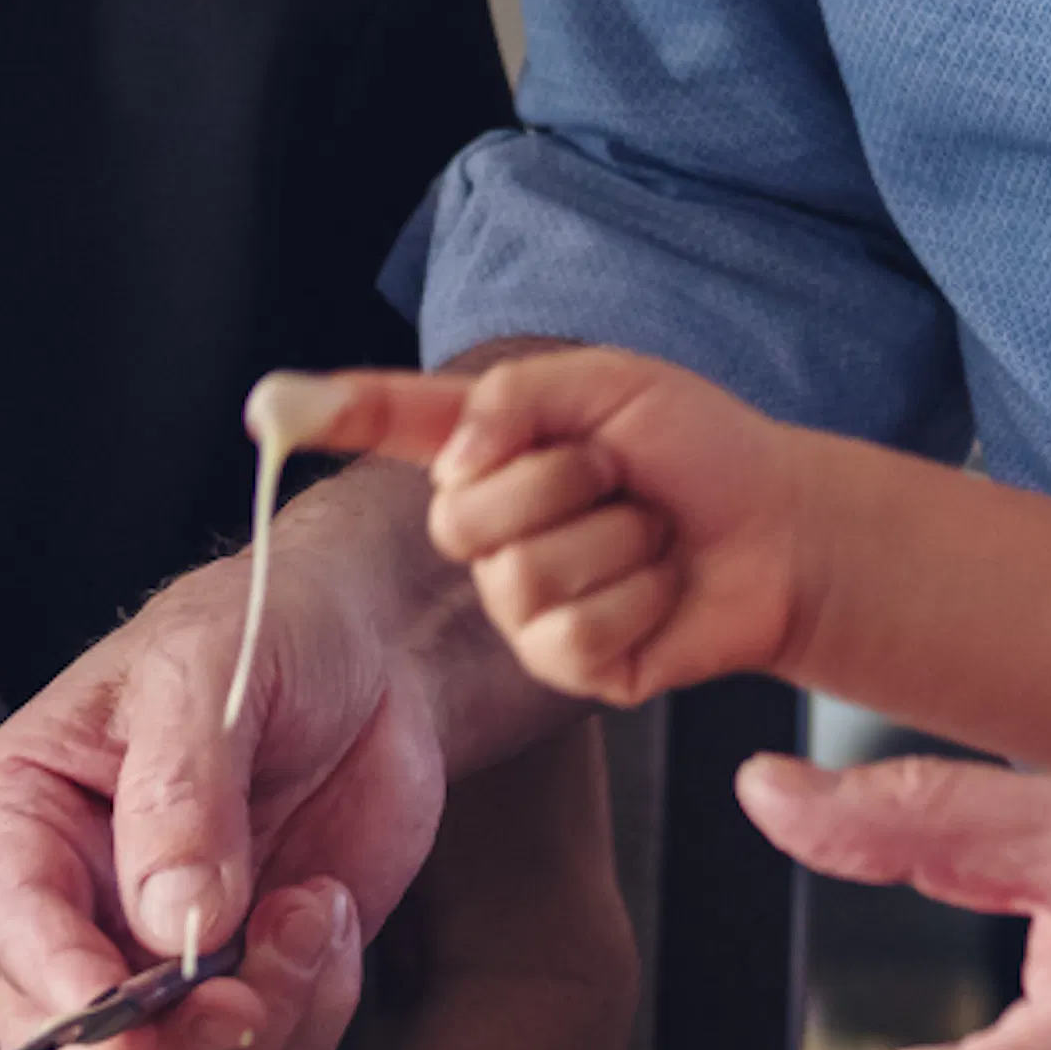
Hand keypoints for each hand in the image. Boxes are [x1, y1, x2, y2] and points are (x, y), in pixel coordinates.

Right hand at [0, 485, 461, 1049]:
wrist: (372, 652)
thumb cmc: (262, 631)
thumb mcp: (204, 675)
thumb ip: (179, 792)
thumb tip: (169, 921)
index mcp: (29, 808)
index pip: (13, 927)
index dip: (62, 990)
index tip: (132, 1027)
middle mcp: (79, 895)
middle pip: (65, 1043)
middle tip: (240, 1006)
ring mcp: (164, 951)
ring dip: (258, 1027)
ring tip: (313, 913)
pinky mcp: (251, 981)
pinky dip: (314, 1009)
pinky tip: (330, 910)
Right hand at [284, 352, 818, 709]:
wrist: (783, 530)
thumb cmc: (697, 448)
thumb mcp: (609, 384)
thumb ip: (515, 399)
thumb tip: (457, 456)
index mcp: (479, 447)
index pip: (380, 423)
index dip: (324, 414)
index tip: (267, 409)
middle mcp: (483, 526)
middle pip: (459, 518)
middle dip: (557, 483)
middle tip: (616, 476)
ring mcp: (518, 602)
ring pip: (521, 579)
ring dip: (615, 545)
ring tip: (649, 535)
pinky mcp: (569, 665)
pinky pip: (573, 635)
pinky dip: (637, 601)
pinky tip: (659, 590)